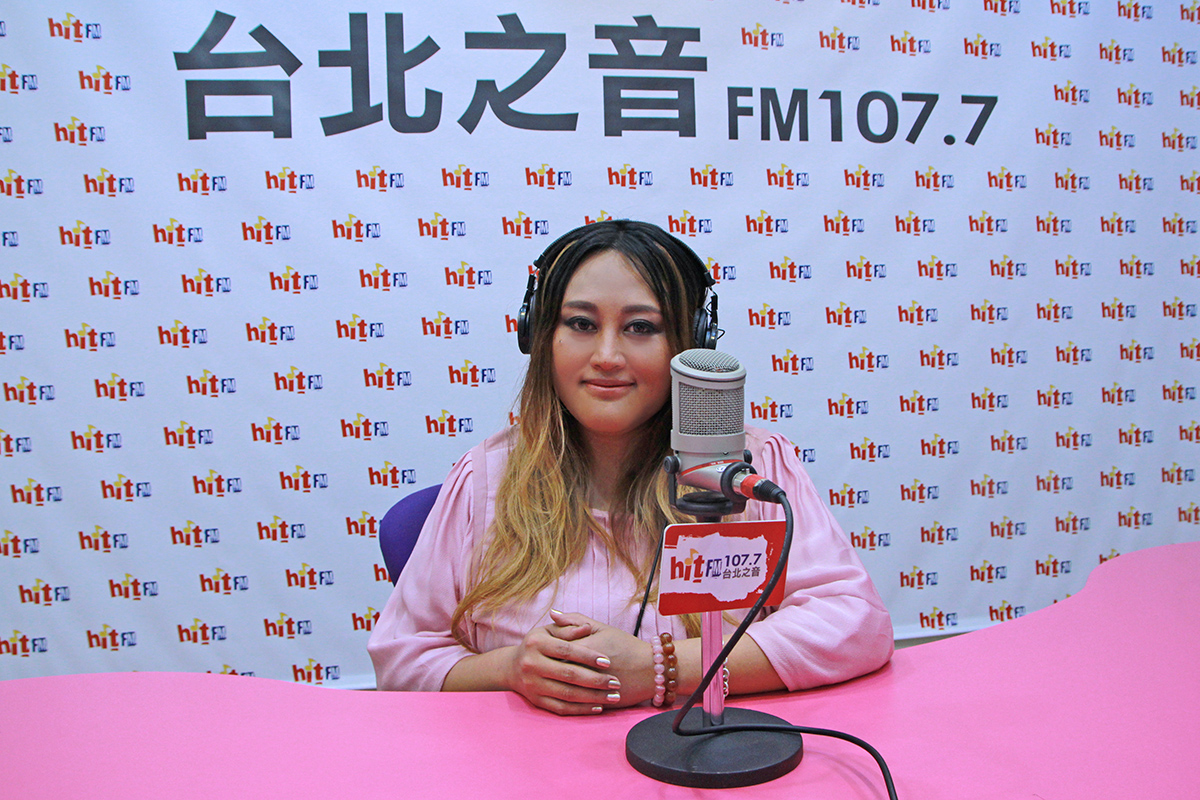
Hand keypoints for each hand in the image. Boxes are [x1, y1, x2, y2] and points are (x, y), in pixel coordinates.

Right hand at [500, 616, 621, 715]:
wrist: (512, 668)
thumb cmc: (538, 645)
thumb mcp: (549, 631)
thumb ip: (569, 628)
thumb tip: (587, 628)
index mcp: (536, 643)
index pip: (566, 650)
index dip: (588, 656)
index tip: (608, 661)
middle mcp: (531, 664)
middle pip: (568, 674)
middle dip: (595, 680)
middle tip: (616, 682)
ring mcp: (532, 685)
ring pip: (567, 694)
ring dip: (593, 697)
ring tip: (613, 696)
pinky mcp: (536, 701)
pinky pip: (561, 708)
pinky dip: (581, 709)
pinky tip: (598, 707)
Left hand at [548, 610, 654, 707]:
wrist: (651, 669)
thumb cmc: (626, 645)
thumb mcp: (602, 628)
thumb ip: (575, 620)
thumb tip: (552, 613)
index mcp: (585, 647)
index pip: (555, 649)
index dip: (546, 650)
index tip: (543, 650)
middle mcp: (586, 668)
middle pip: (555, 669)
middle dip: (546, 669)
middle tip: (541, 667)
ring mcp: (592, 687)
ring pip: (563, 689)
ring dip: (554, 685)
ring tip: (550, 681)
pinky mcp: (597, 701)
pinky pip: (575, 704)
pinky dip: (567, 701)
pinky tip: (562, 696)